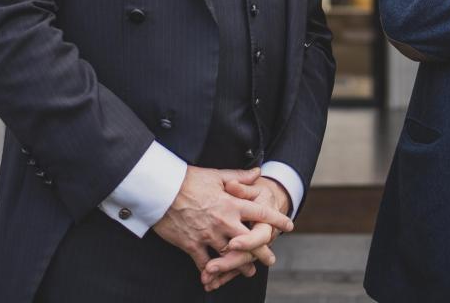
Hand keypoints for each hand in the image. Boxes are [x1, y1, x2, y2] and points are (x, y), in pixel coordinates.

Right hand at [151, 166, 293, 288]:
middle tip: (270, 259)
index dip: (277, 220)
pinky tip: (214, 278)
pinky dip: (211, 272)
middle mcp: (224, 221)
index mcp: (232, 204)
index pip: (261, 213)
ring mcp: (208, 235)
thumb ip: (239, 177)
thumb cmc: (188, 179)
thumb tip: (258, 172)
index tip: (289, 225)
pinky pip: (204, 263)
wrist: (160, 189)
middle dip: (262, 252)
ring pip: (230, 256)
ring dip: (240, 265)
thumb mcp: (216, 174)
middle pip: (250, 241)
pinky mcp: (192, 245)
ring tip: (247, 271)